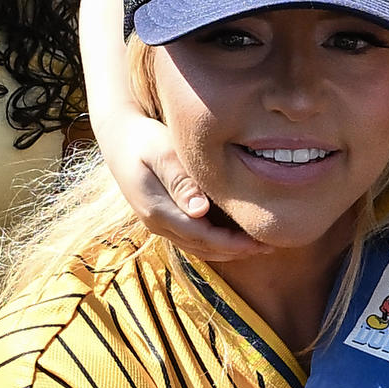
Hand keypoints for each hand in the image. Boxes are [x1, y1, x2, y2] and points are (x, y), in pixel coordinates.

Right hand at [92, 90, 262, 260]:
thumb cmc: (144, 139)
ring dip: (228, 251)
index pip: (203, 237)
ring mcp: (157, 224)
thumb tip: (200, 211)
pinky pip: (192, 240)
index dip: (233, 243)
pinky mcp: (162, 218)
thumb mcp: (163, 153)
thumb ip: (180, 181)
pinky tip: (236, 238)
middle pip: (202, 248)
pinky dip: (215, 243)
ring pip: (197, 248)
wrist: (119, 137)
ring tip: (259, 247)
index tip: (261, 241)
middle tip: (269, 247)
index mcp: (158, 211)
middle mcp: (156, 224)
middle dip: (236, 251)